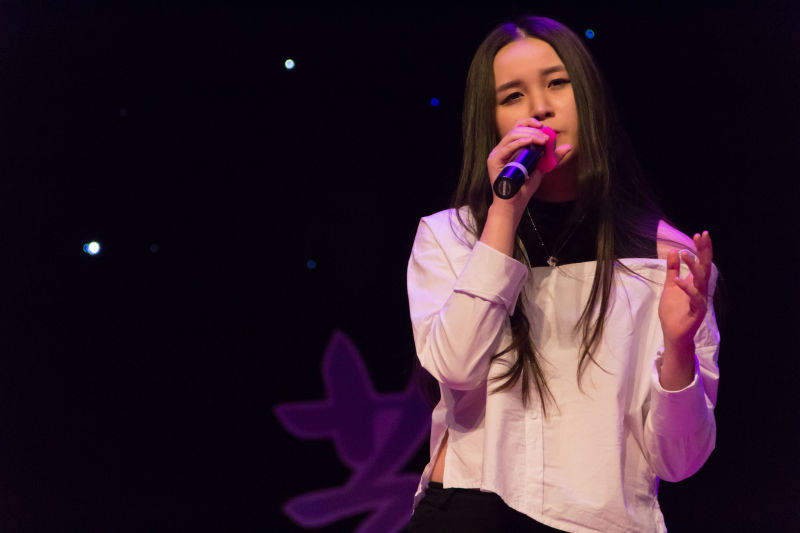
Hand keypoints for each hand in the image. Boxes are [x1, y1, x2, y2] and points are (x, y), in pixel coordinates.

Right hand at [486, 118, 572, 214]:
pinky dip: (519, 142)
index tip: (543, 126)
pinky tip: (530, 142)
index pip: (518, 128)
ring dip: (530, 135)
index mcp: (510, 148)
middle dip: (533, 130)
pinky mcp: (494, 160)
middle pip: (516, 129)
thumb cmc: (525, 188)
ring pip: (512, 135)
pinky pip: (507, 147)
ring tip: (543, 141)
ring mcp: (497, 154)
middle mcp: (502, 149)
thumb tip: (568, 146)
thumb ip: (552, 157)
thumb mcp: (542, 169)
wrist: (515, 203)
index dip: (530, 123)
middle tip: (547, 138)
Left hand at [658, 231, 712, 349]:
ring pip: (702, 281)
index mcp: (696, 283)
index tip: (700, 234)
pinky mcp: (697, 311)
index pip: (702, 262)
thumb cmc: (674, 311)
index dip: (702, 248)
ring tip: (685, 254)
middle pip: (706, 267)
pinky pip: (694, 298)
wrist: (673, 333)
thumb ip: (672, 270)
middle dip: (704, 251)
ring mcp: (701, 300)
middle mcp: (701, 290)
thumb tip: (674, 250)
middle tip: (700, 236)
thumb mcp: (670, 286)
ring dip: (694, 267)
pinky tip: (679, 281)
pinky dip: (687, 289)